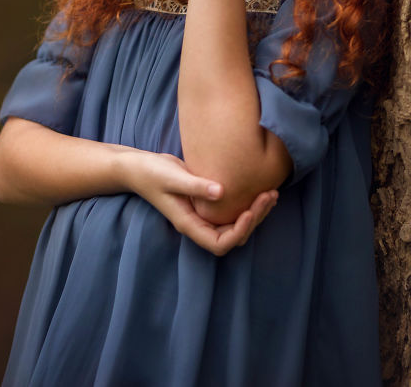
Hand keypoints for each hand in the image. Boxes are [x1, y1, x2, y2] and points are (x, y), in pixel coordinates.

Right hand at [127, 151, 277, 255]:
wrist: (139, 166)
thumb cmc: (151, 173)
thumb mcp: (172, 177)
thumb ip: (195, 185)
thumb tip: (222, 191)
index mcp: (189, 224)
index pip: (219, 244)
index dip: (238, 232)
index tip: (249, 210)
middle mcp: (199, 223)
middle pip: (233, 235)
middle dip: (254, 219)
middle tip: (270, 196)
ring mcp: (203, 213)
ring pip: (234, 223)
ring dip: (254, 212)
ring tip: (270, 193)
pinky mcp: (207, 200)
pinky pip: (230, 209)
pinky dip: (246, 202)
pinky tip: (256, 188)